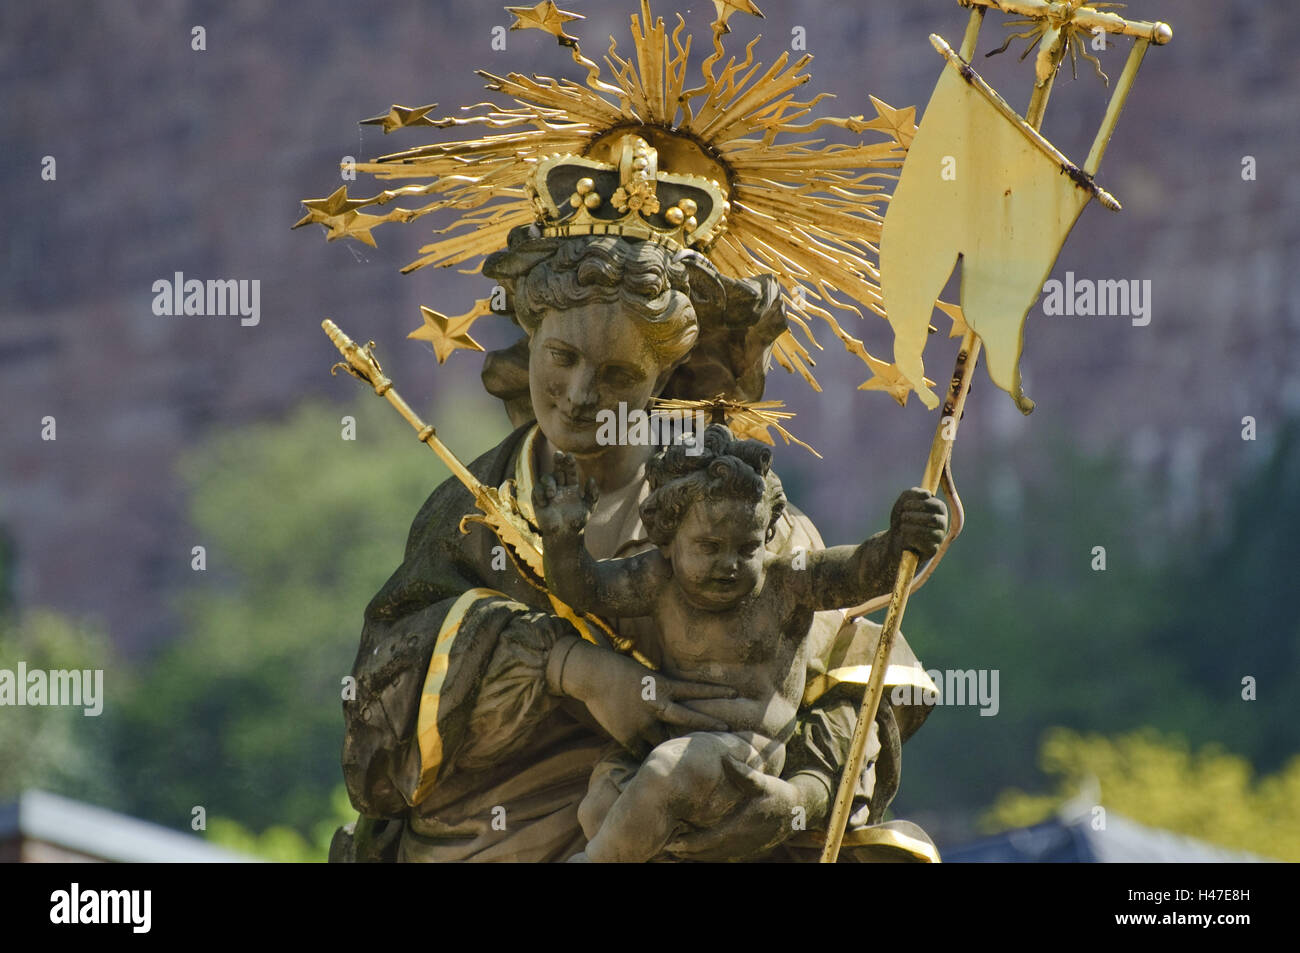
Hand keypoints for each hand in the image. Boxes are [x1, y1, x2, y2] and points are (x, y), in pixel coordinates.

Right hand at [533, 452, 597, 536]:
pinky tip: (545, 501)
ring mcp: (548, 492)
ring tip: (552, 493)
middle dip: (557, 461)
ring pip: (546, 478)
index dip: (569, 462)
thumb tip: (591, 479)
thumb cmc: (577, 521)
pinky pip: (536, 490)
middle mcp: (560, 486)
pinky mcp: (538, 499)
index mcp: (571, 486)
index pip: (570, 470)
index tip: (569, 456)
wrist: (565, 535)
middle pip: (557, 468)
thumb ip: (593, 494)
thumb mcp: (589, 507)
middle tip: (558, 455)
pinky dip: (540, 493)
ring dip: (549, 482)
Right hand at [559, 640, 736, 757]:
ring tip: (689, 757)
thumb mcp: (646, 677)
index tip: (735, 691)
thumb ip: (662, 691)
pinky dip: (647, 757)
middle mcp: (656, 704)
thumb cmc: (619, 672)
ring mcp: (643, 722)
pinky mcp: (627, 735)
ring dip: (674, 747)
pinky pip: (642, 752)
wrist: (593, 675)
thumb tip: (676, 702)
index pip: (695, 688)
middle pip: (688, 717)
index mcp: (662, 686)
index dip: (715, 690)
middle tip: (729, 730)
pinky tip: (654, 767)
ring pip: (665, 741)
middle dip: (708, 724)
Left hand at [665, 758, 803, 860]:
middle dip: (686, 852)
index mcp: (742, 827)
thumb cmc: (777, 794)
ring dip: (693, 856)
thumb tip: (726, 758)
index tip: (672, 842)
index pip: (711, 840)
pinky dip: (705, 856)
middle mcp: (741, 843)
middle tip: (663, 849)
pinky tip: (690, 852)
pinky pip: (721, 857)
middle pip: (708, 853)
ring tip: (672, 852)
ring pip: (713, 857)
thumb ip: (744, 774)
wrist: (796, 812)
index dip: (691, 844)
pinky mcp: (745, 851)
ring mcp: (743, 850)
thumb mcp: (764, 782)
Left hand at [887, 487, 946, 561]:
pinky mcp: (933, 549)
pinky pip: (926, 544)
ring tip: (902, 527)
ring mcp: (939, 536)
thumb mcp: (904, 502)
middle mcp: (942, 522)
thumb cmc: (902, 518)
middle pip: (933, 519)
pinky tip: (906, 537)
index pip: (936, 505)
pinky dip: (913, 539)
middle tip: (903, 517)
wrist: (895, 538)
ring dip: (911, 528)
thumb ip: (913, 493)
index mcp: (938, 509)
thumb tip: (928, 494)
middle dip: (914, 517)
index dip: (919, 504)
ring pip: (929, 532)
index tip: (905, 505)